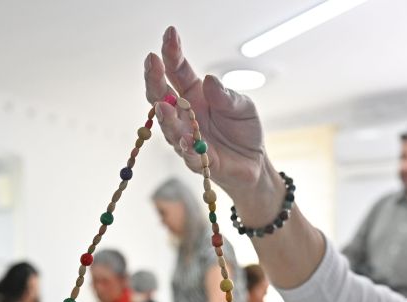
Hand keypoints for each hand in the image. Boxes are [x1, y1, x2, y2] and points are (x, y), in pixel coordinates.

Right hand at [144, 27, 274, 199]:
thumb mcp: (243, 106)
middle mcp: (185, 115)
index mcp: (194, 94)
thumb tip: (209, 81)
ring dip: (166, 116)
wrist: (254, 162)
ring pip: (169, 127)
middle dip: (154, 79)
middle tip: (152, 62)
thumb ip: (227, 96)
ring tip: (163, 104)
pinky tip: (183, 139)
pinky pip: (188, 154)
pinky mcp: (198, 160)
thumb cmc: (244, 129)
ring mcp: (187, 138)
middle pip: (162, 96)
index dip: (171, 53)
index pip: (177, 71)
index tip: (169, 34)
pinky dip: (185, 147)